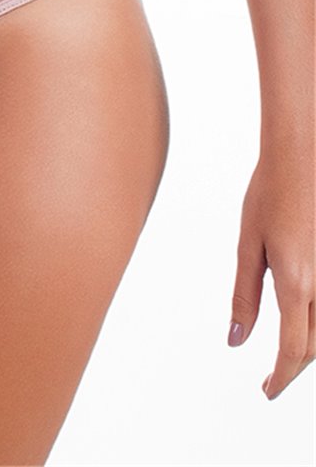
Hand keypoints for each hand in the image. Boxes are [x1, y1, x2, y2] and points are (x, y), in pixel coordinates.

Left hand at [228, 145, 314, 399]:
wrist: (303, 154)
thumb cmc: (269, 194)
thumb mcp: (248, 245)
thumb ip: (245, 295)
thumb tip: (236, 340)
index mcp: (296, 282)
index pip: (294, 349)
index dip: (282, 376)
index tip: (267, 391)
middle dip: (296, 365)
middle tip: (273, 377)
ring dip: (311, 344)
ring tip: (289, 354)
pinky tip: (306, 317)